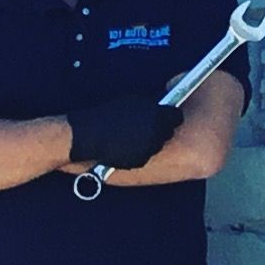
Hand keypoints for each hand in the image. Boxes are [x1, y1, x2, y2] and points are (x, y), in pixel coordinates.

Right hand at [66, 97, 183, 170]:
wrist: (89, 136)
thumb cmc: (107, 116)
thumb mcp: (131, 104)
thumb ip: (149, 108)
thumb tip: (159, 109)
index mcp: (156, 115)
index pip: (176, 116)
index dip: (170, 117)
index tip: (165, 116)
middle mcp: (156, 133)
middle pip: (168, 132)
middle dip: (160, 130)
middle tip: (147, 127)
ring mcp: (149, 148)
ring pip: (156, 145)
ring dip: (149, 142)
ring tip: (131, 137)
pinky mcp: (140, 161)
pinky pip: (144, 156)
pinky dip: (138, 152)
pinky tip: (124, 147)